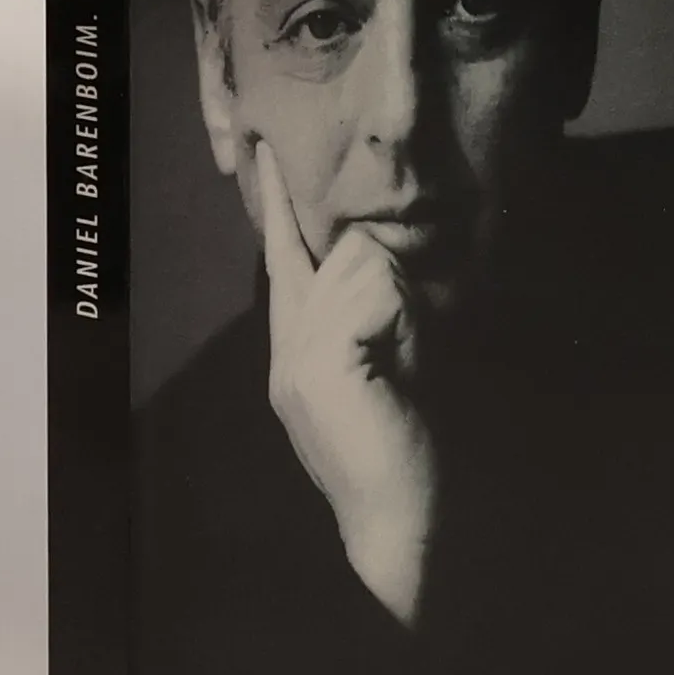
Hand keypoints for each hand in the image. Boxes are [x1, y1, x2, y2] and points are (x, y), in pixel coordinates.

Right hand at [254, 144, 437, 623]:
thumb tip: (378, 256)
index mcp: (295, 351)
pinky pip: (375, 295)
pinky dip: (404, 325)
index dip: (278, 206)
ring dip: (404, 310)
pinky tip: (404, 370)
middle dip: (387, 286)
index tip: (264, 150)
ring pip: (364, 265)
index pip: (284, 260)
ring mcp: (297, 358)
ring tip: (408, 372)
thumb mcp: (388, 368)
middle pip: (338, 254)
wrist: (403, 525)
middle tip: (405, 355)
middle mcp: (285, 350)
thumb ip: (371, 315)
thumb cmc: (409, 452)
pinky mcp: (321, 366)